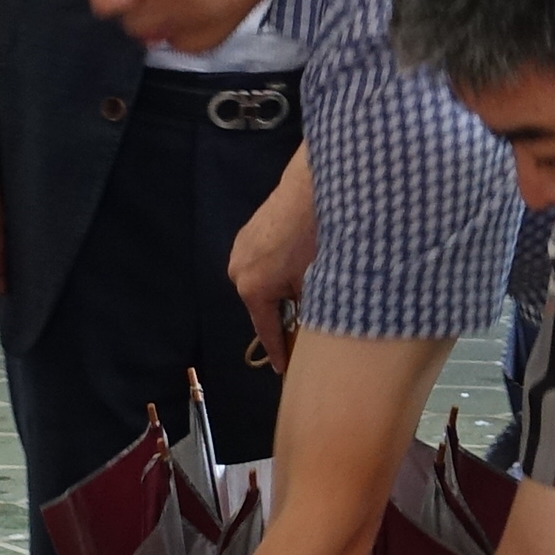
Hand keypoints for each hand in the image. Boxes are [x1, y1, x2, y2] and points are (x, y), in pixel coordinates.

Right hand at [227, 149, 319, 375]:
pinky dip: (278, 269)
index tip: (283, 369)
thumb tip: (313, 324)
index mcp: (253, 288)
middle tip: (307, 322)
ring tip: (308, 286)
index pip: (266, 331)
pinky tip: (299, 261)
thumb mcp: (317, 280)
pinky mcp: (248, 232)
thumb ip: (310, 309)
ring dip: (281, 289)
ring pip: (263, 283)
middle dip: (283, 315)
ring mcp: (240, 249)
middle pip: (263, 306)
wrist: (313, 185)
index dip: (278, 352)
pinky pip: (262, 262)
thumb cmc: (317, 236)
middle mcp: (237, 271)